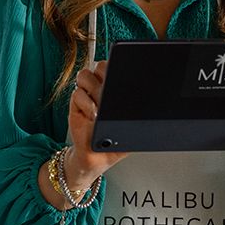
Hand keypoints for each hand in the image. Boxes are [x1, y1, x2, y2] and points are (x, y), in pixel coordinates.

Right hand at [65, 61, 127, 188]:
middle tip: (109, 96)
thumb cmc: (114, 143)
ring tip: (101, 108)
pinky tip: (93, 116)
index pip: (115, 68)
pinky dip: (86, 104)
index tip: (120, 77)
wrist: (95, 158)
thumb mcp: (132, 130)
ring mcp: (87, 96)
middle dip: (105, 78)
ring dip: (94, 90)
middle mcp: (100, 89)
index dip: (116, 68)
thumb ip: (138, 117)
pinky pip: (77, 94)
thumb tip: (148, 106)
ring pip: (85, 75)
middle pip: (100, 66)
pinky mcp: (76, 105)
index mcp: (116, 91)